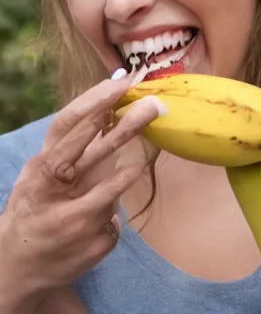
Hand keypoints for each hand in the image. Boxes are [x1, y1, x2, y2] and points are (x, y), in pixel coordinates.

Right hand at [0, 69, 164, 312]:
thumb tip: (113, 107)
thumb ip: (77, 147)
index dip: (93, 103)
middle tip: (151, 106)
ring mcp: (70, 221)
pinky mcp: (91, 244)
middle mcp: (51, 193)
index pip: (65, 128)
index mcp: (40, 169)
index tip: (122, 84)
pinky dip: (113, 217)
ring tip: (135, 164)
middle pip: (90, 154)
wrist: (17, 267)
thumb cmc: (37, 208)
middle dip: (122, 129)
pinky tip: (110, 216)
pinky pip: (114, 222)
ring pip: (106, 193)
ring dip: (123, 177)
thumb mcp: (45, 175)